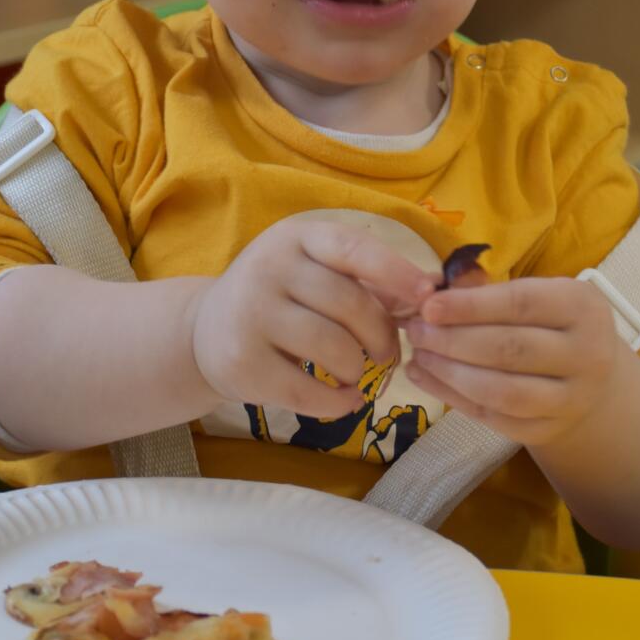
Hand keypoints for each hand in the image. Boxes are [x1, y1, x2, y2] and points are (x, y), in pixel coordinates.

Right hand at [191, 217, 437, 419]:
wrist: (205, 331)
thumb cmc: (280, 299)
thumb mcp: (315, 273)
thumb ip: (368, 280)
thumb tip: (435, 289)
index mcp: (296, 238)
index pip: (353, 248)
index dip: (396, 272)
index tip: (428, 297)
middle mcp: (269, 267)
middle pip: (349, 304)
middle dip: (381, 336)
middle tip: (388, 354)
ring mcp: (251, 314)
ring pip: (332, 348)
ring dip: (358, 369)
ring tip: (357, 373)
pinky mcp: (241, 361)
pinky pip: (306, 390)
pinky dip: (338, 402)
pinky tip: (346, 399)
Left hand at [402, 275, 630, 445]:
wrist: (591, 377)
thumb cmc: (550, 322)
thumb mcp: (536, 293)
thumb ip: (484, 289)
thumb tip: (427, 288)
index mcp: (583, 307)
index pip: (521, 304)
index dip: (470, 306)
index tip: (428, 307)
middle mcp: (587, 355)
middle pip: (509, 349)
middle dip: (452, 340)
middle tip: (415, 331)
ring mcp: (571, 399)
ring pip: (501, 391)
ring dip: (449, 373)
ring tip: (419, 355)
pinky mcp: (548, 430)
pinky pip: (494, 418)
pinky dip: (453, 398)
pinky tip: (427, 379)